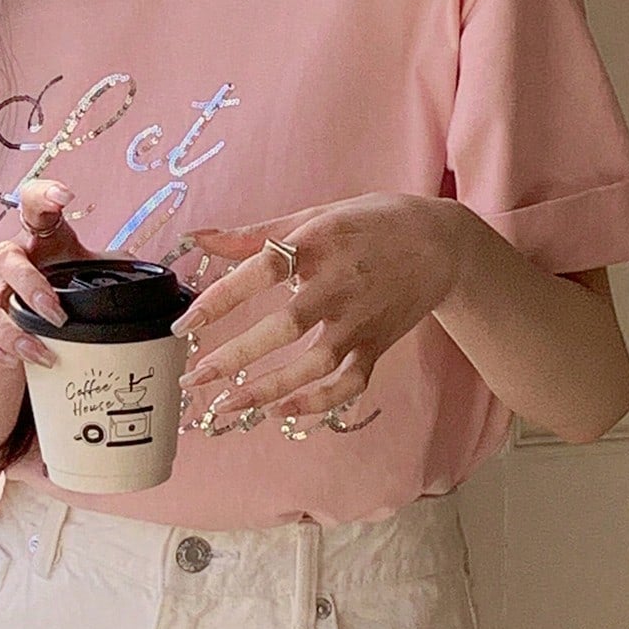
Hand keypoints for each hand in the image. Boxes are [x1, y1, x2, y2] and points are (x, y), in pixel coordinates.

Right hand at [0, 177, 104, 372]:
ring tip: (39, 353)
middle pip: (3, 256)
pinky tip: (8, 362)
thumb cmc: (63, 293)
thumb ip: (119, 274)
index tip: (66, 197)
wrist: (26, 331)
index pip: (34, 205)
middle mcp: (8, 262)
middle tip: (57, 314)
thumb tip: (165, 286)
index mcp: (40, 241)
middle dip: (29, 285)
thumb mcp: (92, 277)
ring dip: (9, 329)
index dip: (45, 195)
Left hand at [172, 191, 463, 435]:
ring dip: (269, 389)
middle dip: (235, 357)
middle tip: (193, 379)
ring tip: (227, 407)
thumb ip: (255, 233)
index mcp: (318, 246)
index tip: (185, 326)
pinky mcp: (377, 345)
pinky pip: (348, 382)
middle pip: (284, 327)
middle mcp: (338, 286)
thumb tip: (199, 238)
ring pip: (314, 364)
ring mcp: (360, 320)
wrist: (443, 244)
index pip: (262, 271)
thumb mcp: (315, 215)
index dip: (221, 299)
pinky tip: (283, 413)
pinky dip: (318, 402)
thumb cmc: (371, 223)